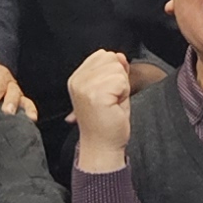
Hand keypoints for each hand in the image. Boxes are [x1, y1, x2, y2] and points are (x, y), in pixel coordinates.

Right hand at [67, 49, 137, 170]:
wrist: (102, 147)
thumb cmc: (107, 121)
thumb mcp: (111, 88)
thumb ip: (114, 70)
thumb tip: (120, 56)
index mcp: (77, 78)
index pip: (104, 55)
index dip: (114, 72)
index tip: (109, 92)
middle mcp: (77, 80)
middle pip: (112, 59)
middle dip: (119, 79)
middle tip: (111, 100)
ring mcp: (85, 87)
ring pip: (118, 70)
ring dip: (122, 87)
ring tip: (112, 104)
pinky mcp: (95, 94)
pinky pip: (122, 81)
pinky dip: (124, 94)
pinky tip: (115, 107)